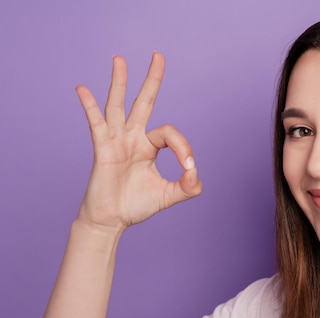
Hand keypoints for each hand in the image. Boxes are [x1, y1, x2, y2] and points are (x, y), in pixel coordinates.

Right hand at [75, 52, 201, 231]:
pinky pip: (95, 124)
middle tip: (158, 55)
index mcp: (150, 146)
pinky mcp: (102, 149)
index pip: (170, 134)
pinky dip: (89, 106)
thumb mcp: (169, 195)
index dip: (183, 147)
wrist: (112, 220)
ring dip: (119, 82)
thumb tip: (196, 173)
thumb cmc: (137, 205)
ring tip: (120, 59)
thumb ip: (189, 186)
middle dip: (152, 79)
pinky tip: (82, 88)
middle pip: (144, 102)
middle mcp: (133, 138)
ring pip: (118, 105)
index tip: (188, 168)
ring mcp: (116, 141)